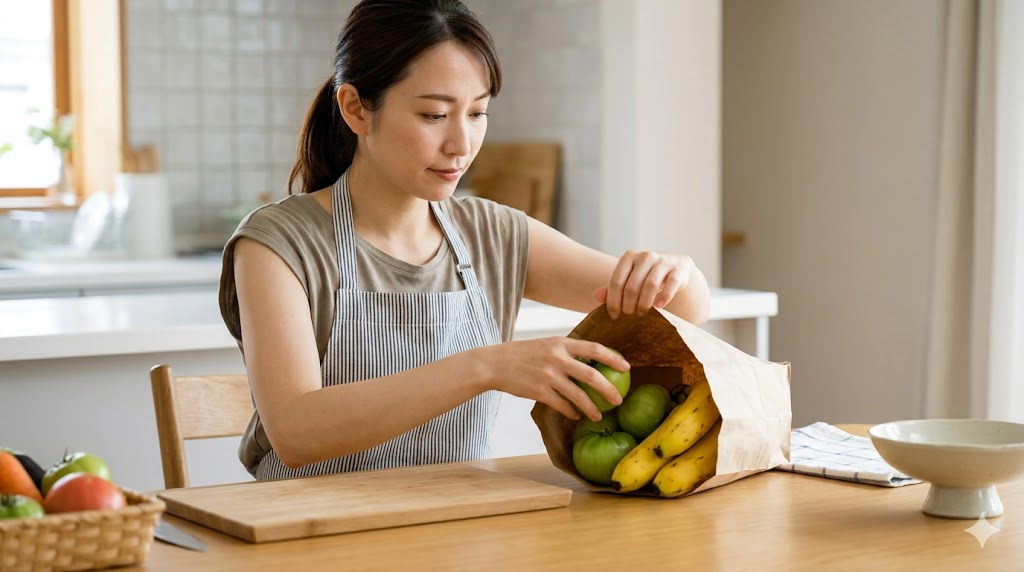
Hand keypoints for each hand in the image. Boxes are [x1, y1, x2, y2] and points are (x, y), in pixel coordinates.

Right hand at [480, 338, 629, 421]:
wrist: (495, 363)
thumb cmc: (523, 354)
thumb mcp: (546, 344)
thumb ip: (566, 351)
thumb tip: (591, 361)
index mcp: (561, 343)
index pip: (594, 349)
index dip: (613, 358)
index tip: (627, 367)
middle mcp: (556, 358)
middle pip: (591, 375)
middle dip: (608, 390)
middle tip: (618, 400)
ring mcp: (548, 375)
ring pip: (578, 395)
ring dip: (591, 408)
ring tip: (599, 416)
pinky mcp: (539, 391)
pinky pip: (562, 405)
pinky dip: (571, 412)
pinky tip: (576, 416)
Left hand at [593, 251, 694, 318]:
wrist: (676, 266)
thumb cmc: (647, 275)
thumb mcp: (630, 278)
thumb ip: (614, 287)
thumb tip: (596, 296)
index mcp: (629, 257)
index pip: (616, 281)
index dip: (613, 301)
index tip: (614, 316)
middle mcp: (645, 256)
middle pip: (632, 286)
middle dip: (629, 305)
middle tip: (630, 316)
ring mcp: (662, 261)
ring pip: (650, 285)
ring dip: (644, 303)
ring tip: (641, 314)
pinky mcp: (677, 269)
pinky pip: (670, 285)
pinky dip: (664, 297)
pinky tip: (659, 307)